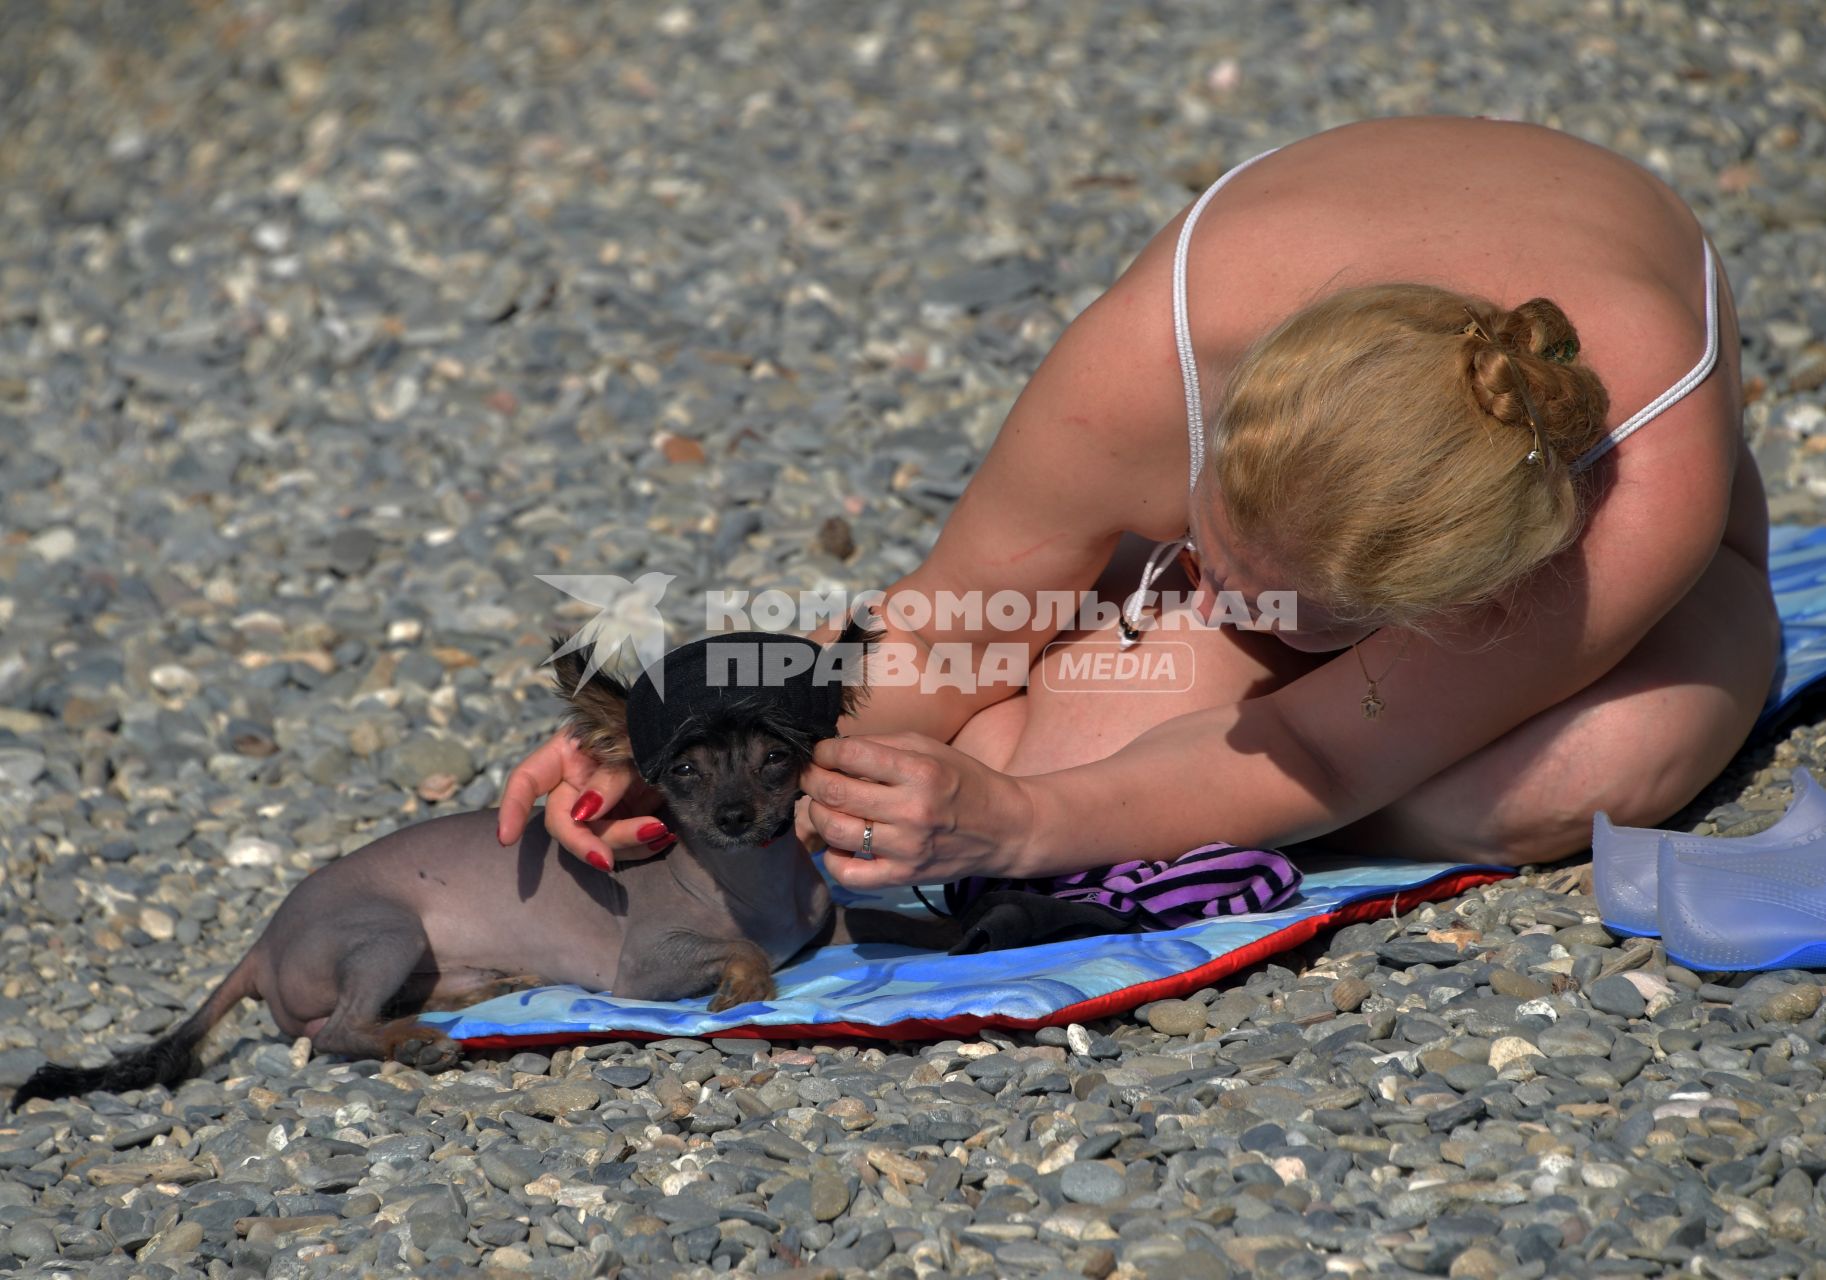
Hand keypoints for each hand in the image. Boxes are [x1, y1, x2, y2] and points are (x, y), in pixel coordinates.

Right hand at [496, 728, 674, 869]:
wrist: (691, 736)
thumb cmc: (650, 728)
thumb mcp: (627, 744)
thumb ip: (606, 778)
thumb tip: (583, 816)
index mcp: (565, 755)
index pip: (526, 780)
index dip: (513, 808)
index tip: (506, 839)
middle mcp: (576, 784)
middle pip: (565, 822)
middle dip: (588, 842)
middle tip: (608, 860)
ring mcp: (600, 807)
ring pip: (597, 839)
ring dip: (626, 843)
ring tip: (660, 832)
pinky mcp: (624, 821)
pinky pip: (624, 845)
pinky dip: (643, 845)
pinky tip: (665, 837)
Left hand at [799, 732, 1036, 890]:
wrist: (1004, 828)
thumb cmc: (963, 781)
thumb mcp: (929, 749)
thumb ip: (881, 746)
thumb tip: (833, 750)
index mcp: (919, 771)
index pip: (850, 756)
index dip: (824, 751)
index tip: (822, 753)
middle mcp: (911, 810)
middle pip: (834, 793)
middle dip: (811, 779)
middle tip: (812, 776)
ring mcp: (906, 848)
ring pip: (834, 831)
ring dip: (817, 814)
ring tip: (824, 806)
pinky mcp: (904, 877)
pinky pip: (850, 876)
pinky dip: (833, 860)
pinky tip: (839, 845)